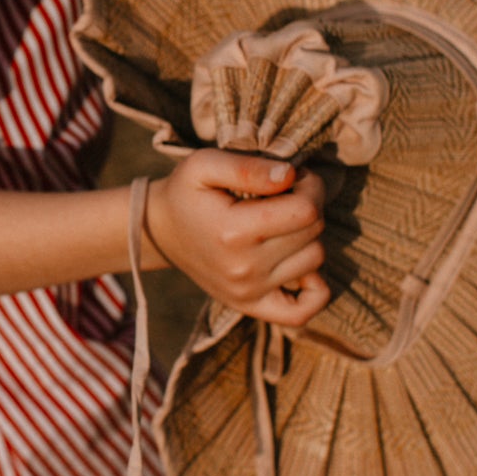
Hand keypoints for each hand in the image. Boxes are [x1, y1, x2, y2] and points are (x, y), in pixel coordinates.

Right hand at [145, 150, 328, 327]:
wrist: (161, 230)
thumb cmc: (188, 192)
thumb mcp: (204, 164)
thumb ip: (247, 167)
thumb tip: (289, 175)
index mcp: (233, 232)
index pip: (306, 210)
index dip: (310, 186)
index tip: (292, 178)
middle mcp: (243, 269)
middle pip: (313, 233)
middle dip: (308, 206)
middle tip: (284, 197)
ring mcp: (248, 292)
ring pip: (315, 260)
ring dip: (308, 238)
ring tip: (282, 224)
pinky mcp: (251, 306)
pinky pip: (303, 311)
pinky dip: (314, 289)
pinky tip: (298, 263)